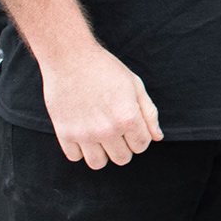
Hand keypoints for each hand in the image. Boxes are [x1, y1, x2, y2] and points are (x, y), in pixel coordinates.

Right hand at [38, 40, 160, 168]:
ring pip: (98, 163)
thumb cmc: (105, 68)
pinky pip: (74, 157)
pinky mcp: (64, 132)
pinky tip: (82, 132)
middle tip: (115, 129)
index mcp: (127, 117)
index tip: (130, 124)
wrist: (69, 56)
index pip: (141, 146)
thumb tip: (157, 137)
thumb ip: (149, 113)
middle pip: (122, 158)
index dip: (139, 136)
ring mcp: (84, 133)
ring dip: (102, 152)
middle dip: (123, 146)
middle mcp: (106, 129)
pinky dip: (79, 149)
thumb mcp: (134, 85)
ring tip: (99, 135)